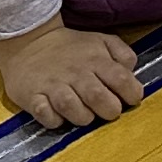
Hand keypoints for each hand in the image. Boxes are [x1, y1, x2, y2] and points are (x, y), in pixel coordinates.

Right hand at [0, 17, 145, 127]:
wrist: (29, 42)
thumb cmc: (72, 48)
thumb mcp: (101, 41)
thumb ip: (122, 54)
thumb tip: (131, 72)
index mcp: (95, 59)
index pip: (120, 78)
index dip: (131, 93)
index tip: (132, 100)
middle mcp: (75, 72)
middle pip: (97, 96)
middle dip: (110, 110)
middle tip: (109, 111)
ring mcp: (52, 85)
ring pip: (71, 107)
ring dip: (83, 117)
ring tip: (85, 115)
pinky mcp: (32, 96)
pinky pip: (45, 114)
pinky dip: (54, 119)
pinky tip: (58, 115)